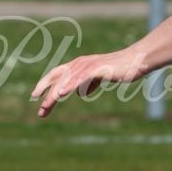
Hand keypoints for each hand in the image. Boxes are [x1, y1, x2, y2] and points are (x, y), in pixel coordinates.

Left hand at [31, 48, 148, 117]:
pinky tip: (62, 93)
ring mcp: (88, 65)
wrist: (136, 61)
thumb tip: (81, 93)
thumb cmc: (119, 69)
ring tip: (46, 105)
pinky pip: (80, 78)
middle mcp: (79, 63)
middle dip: (45, 92)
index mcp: (78, 65)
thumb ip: (89, 84)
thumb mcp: (100, 78)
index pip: (57, 75)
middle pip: (57, 77)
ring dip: (55, 94)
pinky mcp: (97, 68)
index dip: (45, 85)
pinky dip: (70, 85)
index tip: (35, 98)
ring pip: (66, 80)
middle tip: (39, 109)